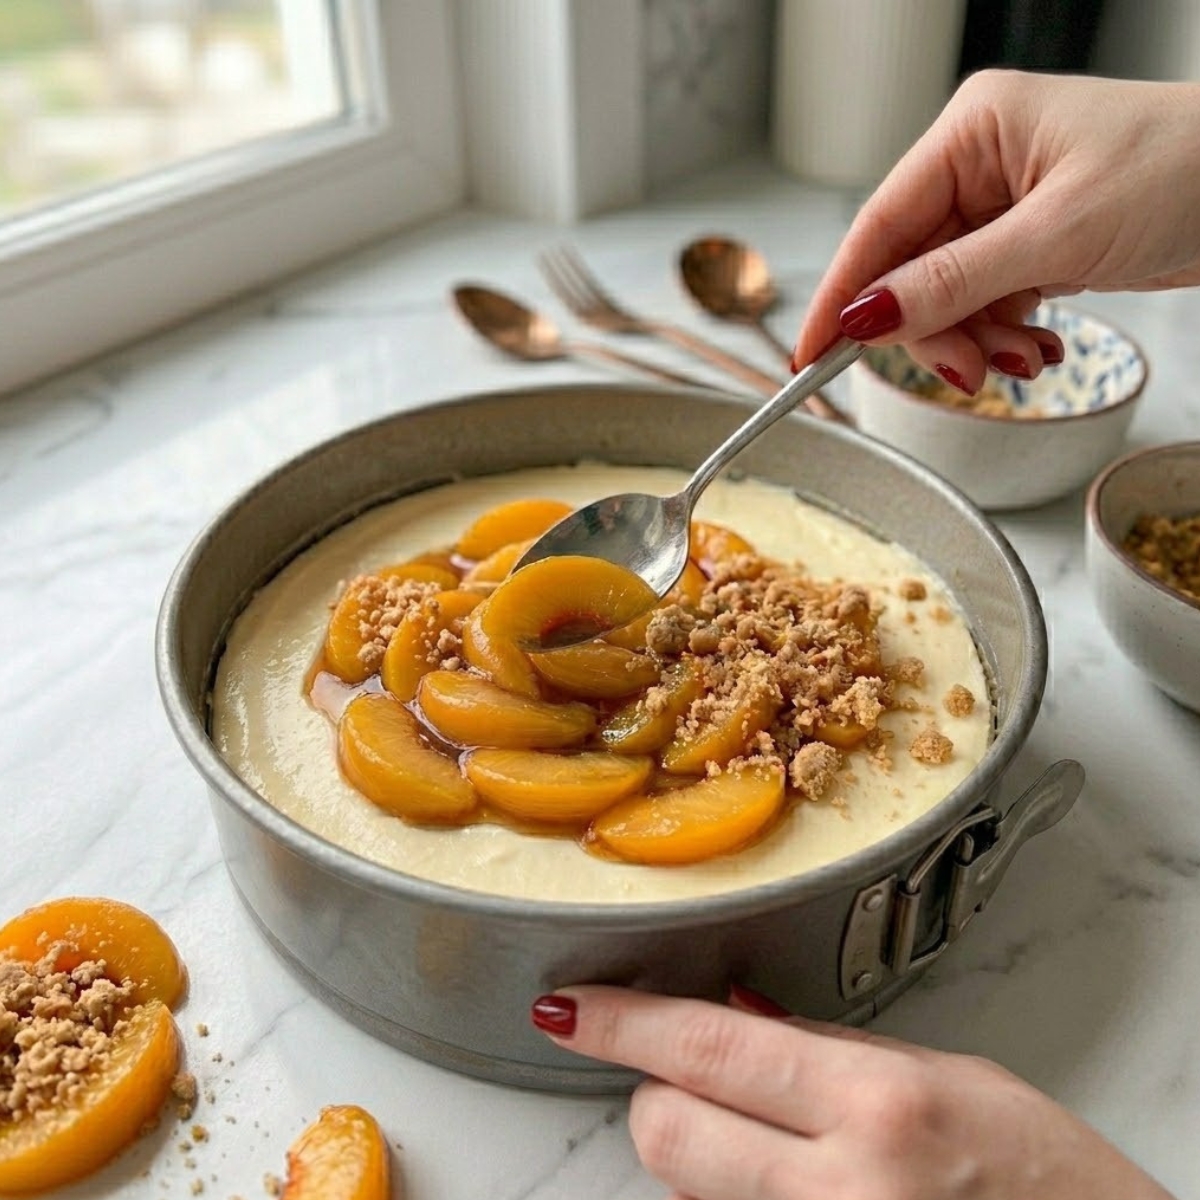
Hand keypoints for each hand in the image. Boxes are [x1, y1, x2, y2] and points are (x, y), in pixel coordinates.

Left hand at [531, 985, 1175, 1199]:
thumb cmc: (1047, 1181)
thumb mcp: (946, 1078)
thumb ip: (828, 1047)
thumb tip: (733, 1013)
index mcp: (876, 1107)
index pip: (706, 1049)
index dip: (620, 1022)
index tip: (564, 1007)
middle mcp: (839, 1193)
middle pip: (664, 1134)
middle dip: (660, 1097)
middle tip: (695, 1079)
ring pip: (685, 1196)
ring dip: (703, 1158)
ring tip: (775, 1145)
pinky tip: (794, 1188)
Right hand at [794, 70, 1199, 393]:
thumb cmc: (1186, 170)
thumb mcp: (1058, 234)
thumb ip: (952, 282)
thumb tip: (866, 318)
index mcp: (974, 131)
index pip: (880, 224)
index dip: (844, 295)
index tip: (811, 354)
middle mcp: (979, 165)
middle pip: (910, 272)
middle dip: (936, 331)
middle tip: (968, 372)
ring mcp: (1004, 207)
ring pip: (945, 297)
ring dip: (976, 340)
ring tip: (1023, 356)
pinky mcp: (1029, 242)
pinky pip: (984, 304)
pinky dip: (1003, 336)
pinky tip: (1037, 345)